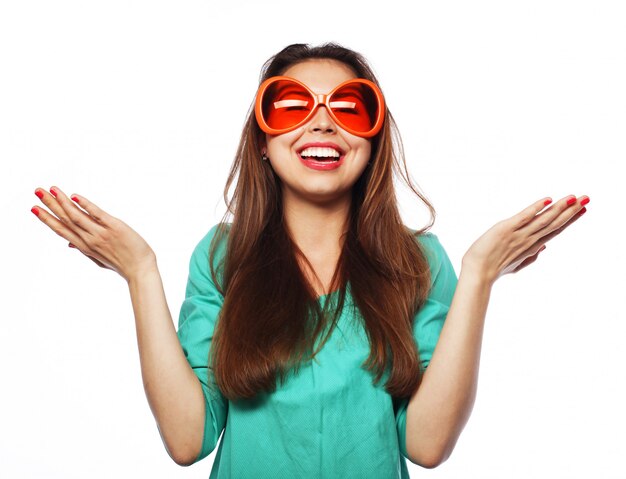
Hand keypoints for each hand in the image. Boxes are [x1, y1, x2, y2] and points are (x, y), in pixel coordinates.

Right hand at [31, 186, 156, 282]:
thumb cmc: (122, 264)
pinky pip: (97, 214)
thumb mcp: (99, 260)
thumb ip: (84, 250)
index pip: (61, 230)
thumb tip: (69, 244)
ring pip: (76, 215)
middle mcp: (89, 240)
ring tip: (51, 189)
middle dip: (50, 205)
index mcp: (84, 247)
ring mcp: (101, 233)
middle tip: (37, 191)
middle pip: (65, 219)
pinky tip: (74, 196)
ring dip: (62, 201)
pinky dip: (85, 205)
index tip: (34, 208)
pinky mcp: (114, 227)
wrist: (141, 271)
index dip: (47, 219)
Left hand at [461, 194, 588, 285]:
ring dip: (560, 208)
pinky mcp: (506, 229)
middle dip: (571, 211)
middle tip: (587, 198)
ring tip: (574, 198)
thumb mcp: (515, 265)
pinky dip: (536, 208)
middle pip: (555, 223)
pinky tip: (548, 200)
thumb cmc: (493, 269)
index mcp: (532, 247)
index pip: (555, 230)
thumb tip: (544, 247)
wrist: (477, 274)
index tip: (583, 209)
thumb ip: (531, 257)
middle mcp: (529, 240)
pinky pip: (524, 217)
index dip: (570, 219)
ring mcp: (519, 235)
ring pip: (544, 220)